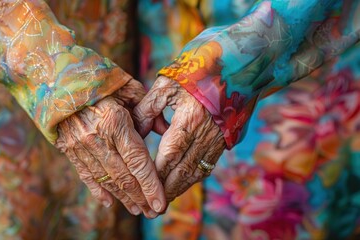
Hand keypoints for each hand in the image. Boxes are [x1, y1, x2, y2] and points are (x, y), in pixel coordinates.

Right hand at [56, 79, 165, 217]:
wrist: (52, 75)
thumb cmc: (97, 77)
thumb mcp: (126, 87)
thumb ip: (147, 109)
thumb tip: (163, 128)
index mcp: (115, 122)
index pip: (137, 162)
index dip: (151, 186)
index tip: (161, 203)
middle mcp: (97, 138)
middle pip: (124, 177)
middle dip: (141, 198)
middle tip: (154, 212)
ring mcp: (80, 146)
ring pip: (106, 180)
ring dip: (124, 198)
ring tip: (138, 210)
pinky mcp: (68, 148)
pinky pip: (86, 174)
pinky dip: (98, 190)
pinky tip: (109, 202)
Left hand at [133, 76, 225, 202]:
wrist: (239, 68)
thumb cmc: (198, 72)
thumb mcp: (168, 84)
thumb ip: (148, 108)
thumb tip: (134, 130)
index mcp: (190, 118)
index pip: (170, 154)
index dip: (158, 174)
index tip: (145, 189)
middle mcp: (206, 133)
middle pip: (184, 169)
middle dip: (167, 190)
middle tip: (152, 207)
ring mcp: (218, 139)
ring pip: (197, 171)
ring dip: (180, 188)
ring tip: (165, 201)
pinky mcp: (225, 141)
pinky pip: (207, 165)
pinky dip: (193, 178)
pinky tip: (181, 184)